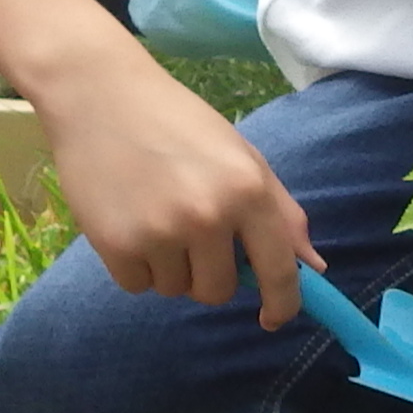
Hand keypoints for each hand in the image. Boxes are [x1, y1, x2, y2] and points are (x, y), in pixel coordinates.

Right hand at [38, 63, 318, 324]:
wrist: (98, 94)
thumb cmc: (177, 123)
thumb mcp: (242, 156)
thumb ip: (281, 213)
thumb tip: (314, 266)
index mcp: (249, 190)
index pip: (279, 271)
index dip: (282, 304)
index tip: (273, 318)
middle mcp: (208, 216)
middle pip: (218, 291)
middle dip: (209, 274)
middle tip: (190, 231)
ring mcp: (160, 232)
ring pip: (176, 289)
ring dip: (169, 267)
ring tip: (154, 215)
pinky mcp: (116, 243)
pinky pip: (137, 285)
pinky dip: (135, 266)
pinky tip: (127, 220)